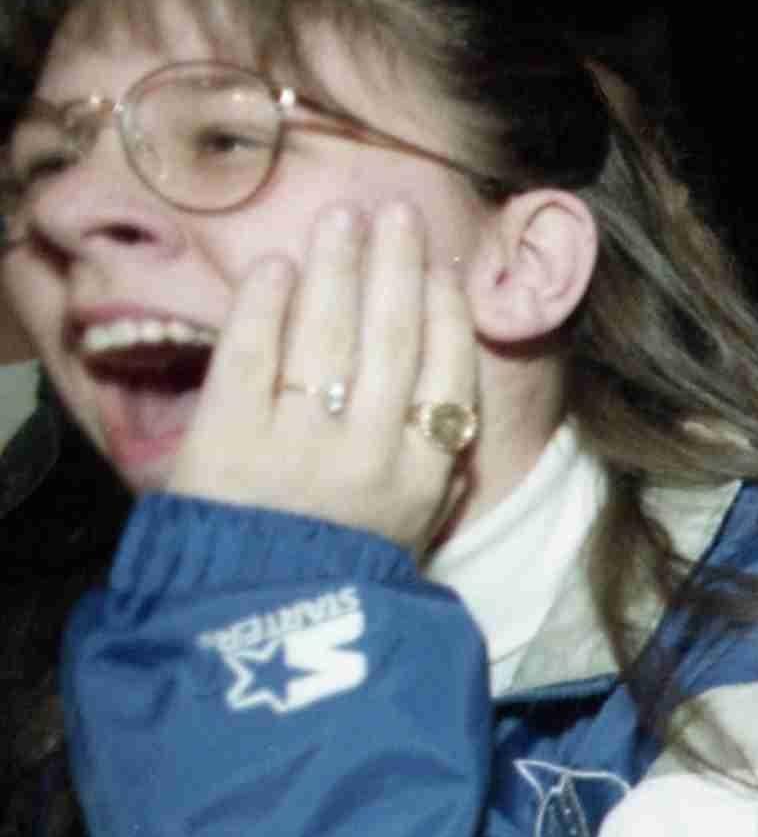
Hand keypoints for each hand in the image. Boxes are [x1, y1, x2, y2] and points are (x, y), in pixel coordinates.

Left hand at [170, 203, 478, 554]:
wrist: (256, 624)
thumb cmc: (342, 573)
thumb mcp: (418, 527)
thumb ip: (435, 461)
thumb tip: (452, 385)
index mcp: (422, 474)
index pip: (446, 370)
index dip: (445, 310)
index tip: (439, 267)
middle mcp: (368, 451)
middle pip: (391, 336)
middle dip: (395, 264)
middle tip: (396, 212)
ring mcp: (296, 443)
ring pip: (326, 333)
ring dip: (337, 265)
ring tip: (342, 219)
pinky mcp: (227, 439)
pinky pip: (251, 356)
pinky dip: (264, 306)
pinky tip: (277, 268)